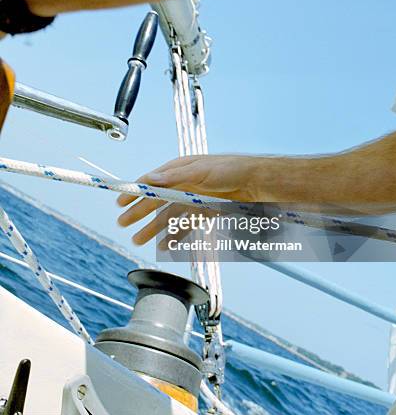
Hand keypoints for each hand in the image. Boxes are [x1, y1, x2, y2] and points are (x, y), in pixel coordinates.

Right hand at [117, 155, 265, 244]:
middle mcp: (184, 184)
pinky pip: (185, 225)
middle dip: (139, 213)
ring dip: (153, 228)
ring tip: (138, 239)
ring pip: (168, 216)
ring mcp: (194, 198)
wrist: (257, 183)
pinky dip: (175, 235)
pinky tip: (165, 245)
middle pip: (157, 200)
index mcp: (180, 169)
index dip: (135, 192)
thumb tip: (150, 179)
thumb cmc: (231, 169)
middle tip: (122, 224)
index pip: (151, 182)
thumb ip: (174, 176)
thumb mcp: (200, 171)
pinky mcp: (205, 211)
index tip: (120, 202)